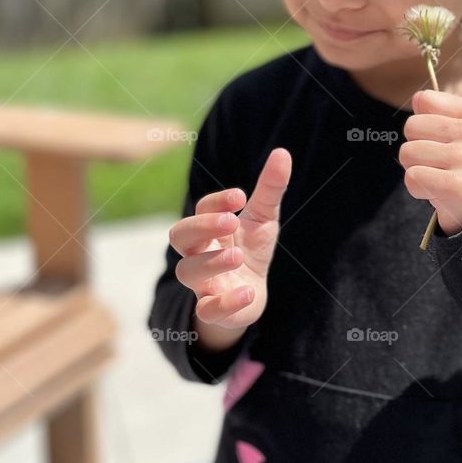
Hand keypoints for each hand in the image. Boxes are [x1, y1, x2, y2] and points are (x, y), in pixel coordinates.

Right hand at [169, 146, 291, 329]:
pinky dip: (224, 303)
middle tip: (230, 221)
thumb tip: (282, 152)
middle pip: (179, 236)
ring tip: (236, 256)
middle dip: (201, 226)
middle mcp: (199, 252)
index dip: (216, 201)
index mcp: (209, 227)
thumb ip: (270, 188)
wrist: (250, 294)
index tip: (241, 197)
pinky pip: (207, 310)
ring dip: (209, 262)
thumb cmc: (251, 249)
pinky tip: (247, 292)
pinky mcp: (213, 309)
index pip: (201, 208)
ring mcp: (203, 281)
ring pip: (187, 271)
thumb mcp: (264, 218)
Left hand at [399, 89, 461, 236]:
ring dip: (415, 169)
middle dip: (415, 147)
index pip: (425, 100)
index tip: (440, 139)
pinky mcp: (456, 185)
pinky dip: (416, 188)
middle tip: (437, 163)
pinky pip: (412, 177)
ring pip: (407, 152)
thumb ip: (438, 111)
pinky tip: (436, 193)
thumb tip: (417, 98)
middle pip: (411, 126)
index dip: (422, 122)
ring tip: (437, 177)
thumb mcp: (461, 132)